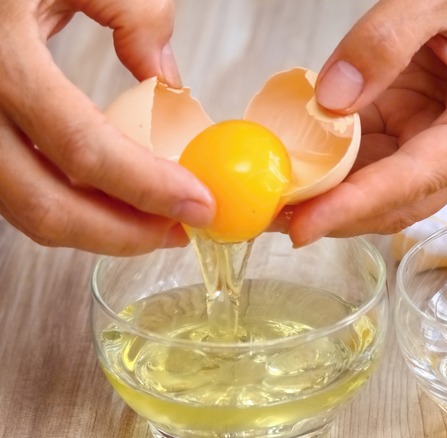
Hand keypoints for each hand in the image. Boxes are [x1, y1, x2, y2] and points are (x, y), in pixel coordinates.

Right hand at [0, 0, 212, 254]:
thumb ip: (131, 12)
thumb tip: (169, 81)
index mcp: (1, 58)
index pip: (82, 147)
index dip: (146, 187)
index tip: (198, 203)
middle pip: (43, 204)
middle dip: (122, 234)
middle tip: (179, 232)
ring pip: (23, 209)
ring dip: (95, 228)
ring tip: (154, 222)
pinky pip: (15, 189)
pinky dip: (67, 205)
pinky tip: (111, 198)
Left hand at [286, 0, 446, 245]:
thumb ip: (384, 41)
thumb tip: (331, 99)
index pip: (417, 178)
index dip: (357, 205)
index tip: (306, 224)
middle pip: (399, 201)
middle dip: (336, 213)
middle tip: (271, 215)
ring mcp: (442, 144)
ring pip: (380, 190)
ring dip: (330, 197)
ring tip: (273, 197)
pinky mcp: (416, 132)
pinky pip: (371, 160)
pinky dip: (333, 167)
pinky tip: (296, 165)